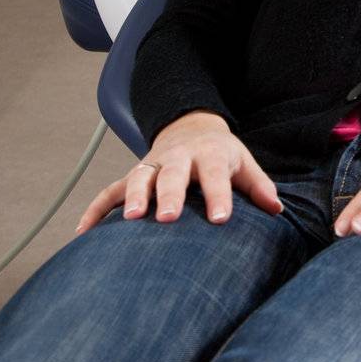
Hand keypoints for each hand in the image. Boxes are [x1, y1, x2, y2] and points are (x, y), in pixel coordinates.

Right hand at [74, 110, 282, 232]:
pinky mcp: (132, 176)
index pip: (214, 175)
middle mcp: (177, 159)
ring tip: (131, 220)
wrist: (191, 127)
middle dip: (169, 195)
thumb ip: (259, 186)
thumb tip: (277, 209)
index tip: (221, 219)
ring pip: (139, 178)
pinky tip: (83, 234)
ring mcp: (151, 165)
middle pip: (172, 175)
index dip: (218, 196)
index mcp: (208, 155)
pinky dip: (95, 210)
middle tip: (168, 218)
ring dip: (134, 197)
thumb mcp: (243, 163)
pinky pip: (109, 192)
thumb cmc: (220, 155)